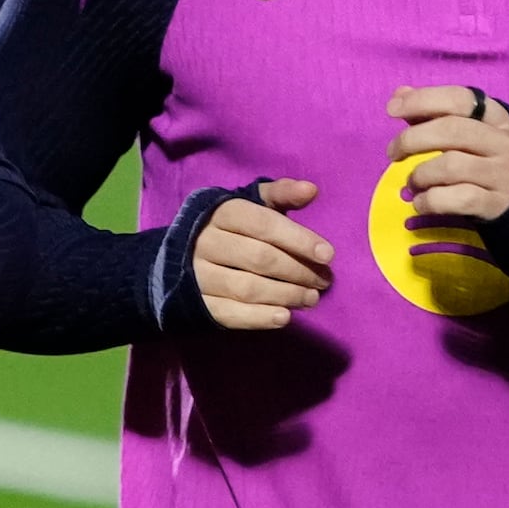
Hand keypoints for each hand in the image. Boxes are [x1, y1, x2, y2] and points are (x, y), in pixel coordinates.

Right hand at [187, 175, 332, 328]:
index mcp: (222, 213)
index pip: (265, 225)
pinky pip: (231, 314)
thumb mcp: (251, 204)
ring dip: (286, 296)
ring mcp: (198, 276)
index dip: (299, 240)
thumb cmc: (230, 228)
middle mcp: (206, 242)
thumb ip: (280, 195)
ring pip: (248, 288)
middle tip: (323, 281)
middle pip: (260, 259)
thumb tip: (312, 190)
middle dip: (298, 272)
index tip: (328, 255)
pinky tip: (284, 317)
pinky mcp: (197, 304)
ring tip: (311, 299)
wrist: (180, 257)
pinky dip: (260, 318)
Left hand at [382, 81, 508, 223]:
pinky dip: (429, 201)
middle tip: (393, 152)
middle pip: (452, 130)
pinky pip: (457, 199)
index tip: (392, 109)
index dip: (422, 100)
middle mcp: (504, 141)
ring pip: (451, 166)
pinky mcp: (496, 203)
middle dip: (412, 139)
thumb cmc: (478, 158)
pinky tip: (420, 202)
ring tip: (411, 182)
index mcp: (495, 116)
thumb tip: (399, 94)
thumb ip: (429, 111)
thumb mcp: (461, 130)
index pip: (458, 98)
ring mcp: (503, 173)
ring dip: (419, 175)